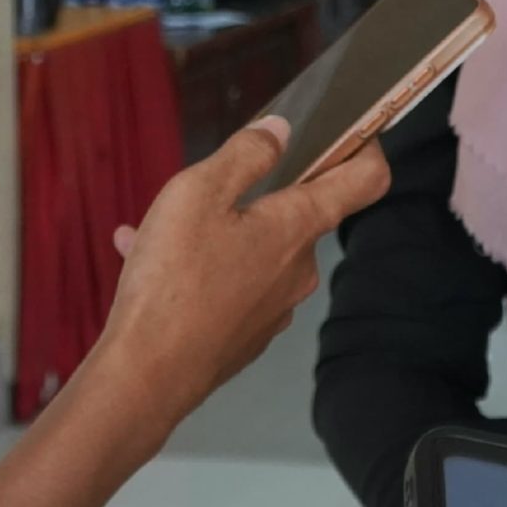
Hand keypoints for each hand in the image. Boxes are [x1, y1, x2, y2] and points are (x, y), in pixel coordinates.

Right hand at [0, 120, 389, 506]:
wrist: (145, 377)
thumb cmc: (174, 279)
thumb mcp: (198, 192)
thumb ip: (245, 154)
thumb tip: (281, 131)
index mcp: (298, 227)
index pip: (365, 179)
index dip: (367, 146)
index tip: (352, 128)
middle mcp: (298, 271)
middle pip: (295, 215)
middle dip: (252, 196)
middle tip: (202, 189)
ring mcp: (273, 309)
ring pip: (250, 251)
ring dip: (210, 233)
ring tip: (150, 230)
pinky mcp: (244, 336)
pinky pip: (227, 285)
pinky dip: (194, 269)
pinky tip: (140, 259)